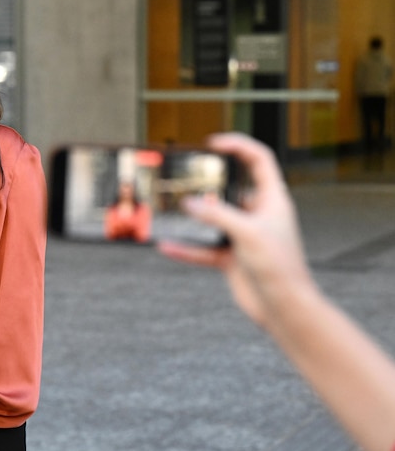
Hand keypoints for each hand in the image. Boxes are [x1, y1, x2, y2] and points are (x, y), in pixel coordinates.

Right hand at [158, 132, 316, 327]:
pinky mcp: (231, 258)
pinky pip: (202, 249)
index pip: (259, 161)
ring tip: (171, 210)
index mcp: (272, 201)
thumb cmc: (280, 268)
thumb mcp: (247, 233)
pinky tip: (167, 246)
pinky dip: (185, 248)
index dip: (239, 146)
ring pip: (213, 220)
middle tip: (186, 177)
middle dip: (208, 184)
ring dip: (193, 219)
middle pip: (231, 189)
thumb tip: (189, 203)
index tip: (214, 143)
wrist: (283, 307)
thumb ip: (216, 215)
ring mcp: (243, 237)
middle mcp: (258, 216)